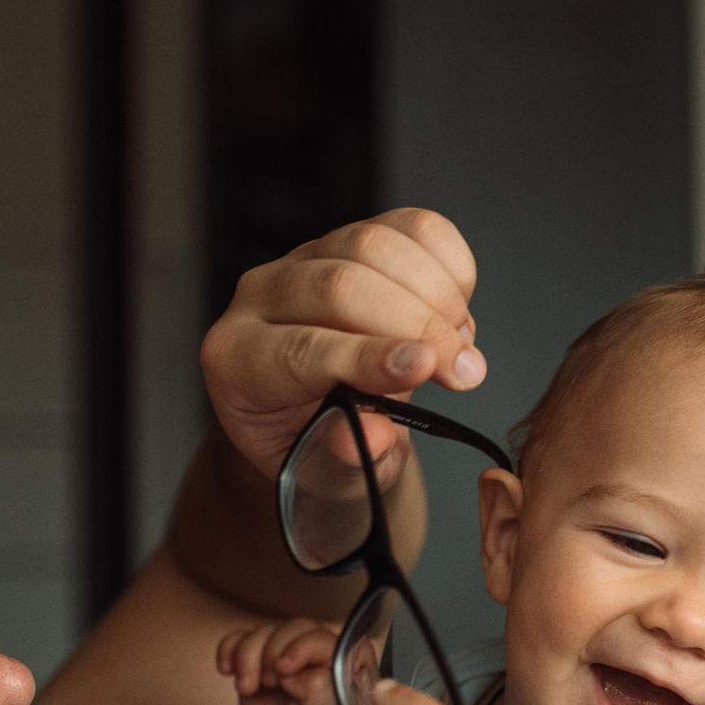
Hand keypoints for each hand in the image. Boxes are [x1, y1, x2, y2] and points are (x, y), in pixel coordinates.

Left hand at [197, 209, 484, 474]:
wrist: (322, 417)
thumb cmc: (317, 448)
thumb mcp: (328, 477)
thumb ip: (345, 459)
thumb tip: (373, 433)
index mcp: (238, 362)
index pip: (299, 349)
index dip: (366, 356)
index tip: (426, 365)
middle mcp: (260, 298)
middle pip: (339, 284)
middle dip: (417, 323)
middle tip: (465, 372)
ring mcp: (305, 257)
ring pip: (374, 245)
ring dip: (438, 296)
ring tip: (463, 352)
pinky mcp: (353, 236)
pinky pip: (409, 227)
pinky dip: (450, 266)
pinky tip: (457, 315)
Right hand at [216, 618, 352, 704]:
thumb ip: (319, 690)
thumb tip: (295, 671)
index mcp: (347, 660)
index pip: (323, 639)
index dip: (300, 648)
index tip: (283, 671)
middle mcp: (318, 649)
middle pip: (291, 629)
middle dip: (271, 653)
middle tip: (267, 683)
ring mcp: (287, 650)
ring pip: (263, 632)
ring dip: (248, 657)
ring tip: (247, 688)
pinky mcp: (259, 656)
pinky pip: (239, 638)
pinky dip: (229, 650)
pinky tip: (227, 670)